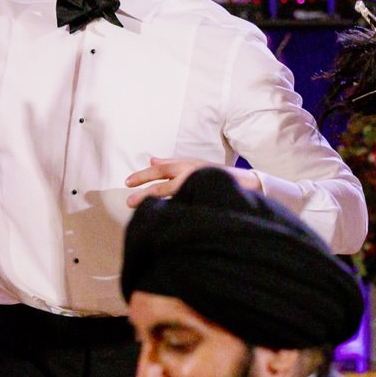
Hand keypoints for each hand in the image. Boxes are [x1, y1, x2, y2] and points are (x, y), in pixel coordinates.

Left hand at [124, 158, 259, 207]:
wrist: (248, 183)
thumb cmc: (217, 175)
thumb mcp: (194, 164)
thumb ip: (173, 163)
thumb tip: (151, 159)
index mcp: (186, 165)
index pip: (160, 169)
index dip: (143, 176)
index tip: (127, 183)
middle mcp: (191, 174)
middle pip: (163, 183)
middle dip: (145, 192)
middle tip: (129, 201)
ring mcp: (199, 185)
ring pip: (173, 194)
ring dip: (157, 201)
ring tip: (143, 211)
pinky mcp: (207, 196)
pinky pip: (187, 204)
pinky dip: (175, 210)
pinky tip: (166, 217)